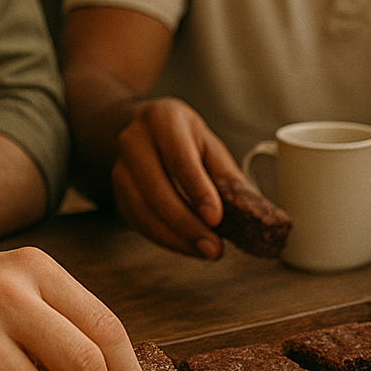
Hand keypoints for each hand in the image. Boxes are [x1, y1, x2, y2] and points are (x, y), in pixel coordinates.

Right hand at [110, 97, 244, 258]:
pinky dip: (165, 238)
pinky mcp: (117, 194)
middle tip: (214, 247)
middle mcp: (134, 141)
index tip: (216, 218)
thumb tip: (253, 211)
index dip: (198, 191)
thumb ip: (227, 175)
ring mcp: (120, 168)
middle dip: (187, 224)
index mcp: (163, 120)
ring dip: (176, 237)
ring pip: (143, 210)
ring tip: (205, 250)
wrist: (144, 131)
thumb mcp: (209, 145)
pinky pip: (138, 222)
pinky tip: (187, 245)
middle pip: (157, 190)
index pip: (180, 159)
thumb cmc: (184, 138)